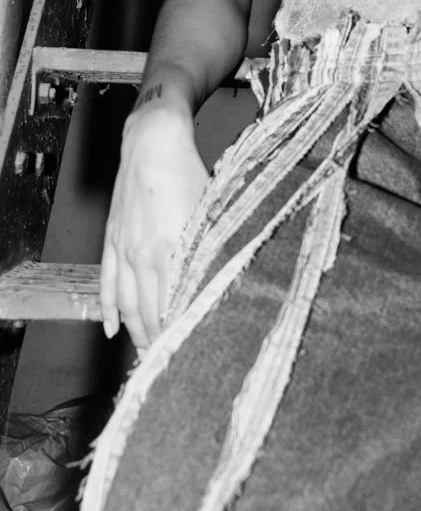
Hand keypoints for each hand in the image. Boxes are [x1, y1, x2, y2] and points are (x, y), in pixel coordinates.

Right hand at [100, 108, 208, 351]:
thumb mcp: (210, 212)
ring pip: (128, 303)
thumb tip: (222, 282)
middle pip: (151, 311)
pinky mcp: (112, 240)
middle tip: (170, 366)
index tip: (190, 353)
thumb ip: (212, 250)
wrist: (152, 144)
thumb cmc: (189, 174)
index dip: (181, 331)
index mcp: (173, 249)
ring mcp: (124, 249)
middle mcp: (145, 254)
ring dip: (136, 332)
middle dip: (160, 341)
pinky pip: (108, 283)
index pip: (176, 304)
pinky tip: (111, 329)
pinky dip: (109, 309)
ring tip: (146, 355)